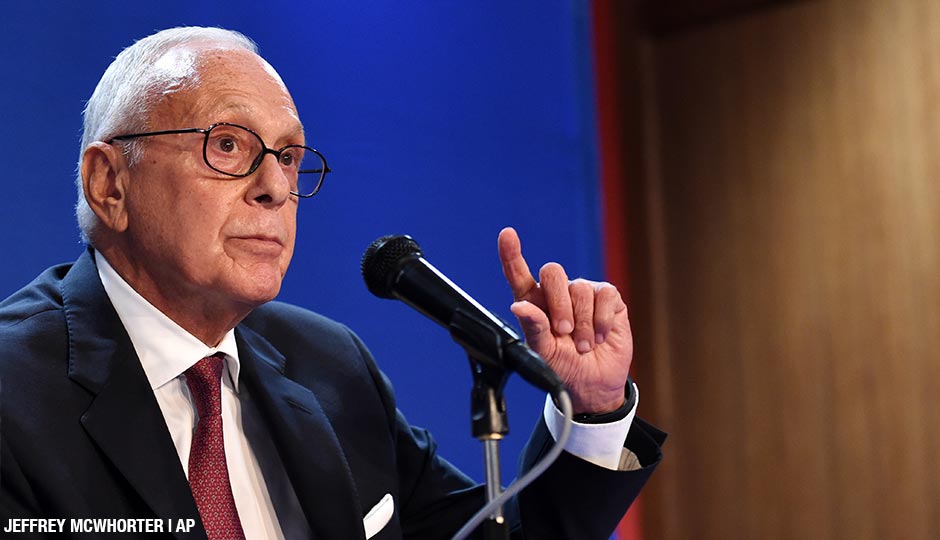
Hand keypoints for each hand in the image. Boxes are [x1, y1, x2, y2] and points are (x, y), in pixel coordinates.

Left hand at [498, 227, 632, 413]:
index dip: (512, 253)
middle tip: (563, 332)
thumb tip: (519, 306)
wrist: (594, 384)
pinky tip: (600, 336)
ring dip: (583, 324)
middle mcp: (558, 293)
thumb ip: (533, 327)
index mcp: (535, 303)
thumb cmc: (563, 366)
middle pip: (553, 273)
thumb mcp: (544, 352)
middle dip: (558, 304)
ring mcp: (583, 292)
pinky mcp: (608, 298)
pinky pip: (604, 295)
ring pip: (579, 289)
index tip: (507, 235)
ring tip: (583, 345)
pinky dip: (601, 320)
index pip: (519, 274)